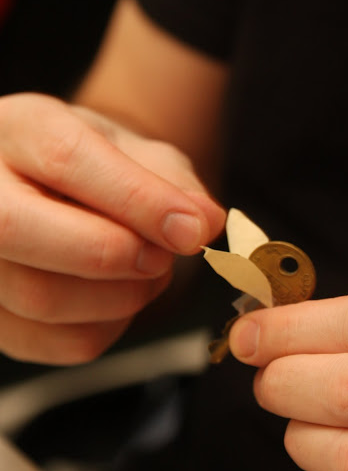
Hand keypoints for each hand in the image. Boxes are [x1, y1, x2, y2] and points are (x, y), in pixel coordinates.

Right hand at [0, 93, 224, 363]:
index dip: (136, 201)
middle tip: (162, 259)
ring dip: (121, 296)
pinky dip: (110, 327)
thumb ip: (172, 181)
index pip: (64, 159)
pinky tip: (120, 297)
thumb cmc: (99, 172)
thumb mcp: (136, 153)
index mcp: (18, 130)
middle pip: (17, 230)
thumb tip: (205, 223)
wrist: (58, 195)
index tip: (191, 232)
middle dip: (111, 254)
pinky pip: (59, 341)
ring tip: (148, 272)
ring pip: (40, 298)